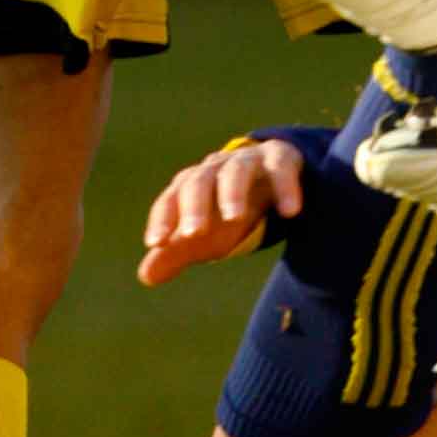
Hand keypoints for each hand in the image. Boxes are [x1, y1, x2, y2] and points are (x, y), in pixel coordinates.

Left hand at [138, 139, 303, 286]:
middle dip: (195, 207)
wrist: (269, 174)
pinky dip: (285, 188)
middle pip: (199, 183)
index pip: (170, 200)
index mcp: (190, 186)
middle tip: (194, 233)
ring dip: (233, 193)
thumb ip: (176, 252)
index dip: (162, 219)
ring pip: (236, 172)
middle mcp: (214, 170)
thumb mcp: (204, 234)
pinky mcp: (280, 159)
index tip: (157, 242)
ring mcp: (248, 162)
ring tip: (235, 218)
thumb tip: (145, 277)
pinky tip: (290, 212)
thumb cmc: (227, 209)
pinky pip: (280, 168)